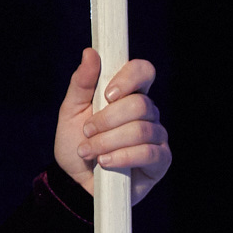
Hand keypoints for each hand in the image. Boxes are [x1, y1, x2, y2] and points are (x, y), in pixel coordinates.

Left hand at [54, 49, 170, 204]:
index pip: (143, 71)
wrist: (74, 180)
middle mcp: (148, 112)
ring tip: (89, 152)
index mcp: (127, 94)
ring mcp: (157, 136)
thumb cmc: (76, 142)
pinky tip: (105, 163)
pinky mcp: (161, 160)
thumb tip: (91, 53)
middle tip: (86, 132)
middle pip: (140, 104)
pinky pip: (149, 153)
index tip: (107, 94)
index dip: (129, 78)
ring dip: (107, 142)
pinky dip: (122, 157)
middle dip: (107, 120)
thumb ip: (81, 83)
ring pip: (141, 130)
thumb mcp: (70, 111)